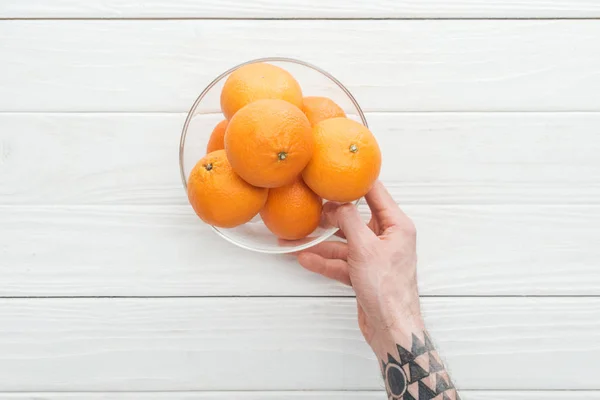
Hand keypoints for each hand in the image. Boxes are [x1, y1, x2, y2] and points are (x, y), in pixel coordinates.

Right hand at [297, 181, 422, 357]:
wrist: (391, 329)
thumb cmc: (387, 289)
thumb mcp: (365, 248)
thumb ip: (350, 221)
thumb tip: (337, 202)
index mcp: (396, 226)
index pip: (375, 194)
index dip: (355, 182)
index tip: (335, 174)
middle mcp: (387, 238)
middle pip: (353, 219)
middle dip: (328, 217)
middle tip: (308, 210)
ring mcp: (374, 257)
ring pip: (343, 243)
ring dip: (319, 243)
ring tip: (294, 240)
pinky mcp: (363, 274)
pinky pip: (341, 262)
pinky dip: (324, 261)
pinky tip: (304, 258)